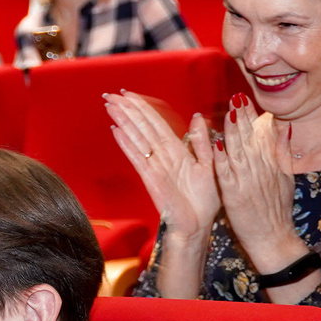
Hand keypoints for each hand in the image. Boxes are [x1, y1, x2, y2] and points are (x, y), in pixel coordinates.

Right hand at [104, 92, 220, 241]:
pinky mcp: (151, 178)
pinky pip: (138, 157)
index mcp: (178, 151)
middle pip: (143, 127)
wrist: (198, 225)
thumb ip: (202, 141)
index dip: (143, 108)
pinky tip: (116, 131)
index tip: (129, 95)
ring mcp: (155, 166)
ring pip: (138, 138)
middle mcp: (164, 156)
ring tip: (110, 106)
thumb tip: (197, 117)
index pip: (156, 124)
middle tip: (111, 95)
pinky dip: (127, 144)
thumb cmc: (205, 201)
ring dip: (124, 121)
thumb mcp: (211, 164)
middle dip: (127, 110)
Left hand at [211, 101, 302, 273]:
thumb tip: (285, 126)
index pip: (260, 135)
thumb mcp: (287, 178)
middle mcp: (260, 170)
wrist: (273, 239)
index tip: (244, 98)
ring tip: (229, 112)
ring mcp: (246, 182)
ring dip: (232, 132)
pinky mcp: (234, 195)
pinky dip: (222, 158)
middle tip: (236, 97)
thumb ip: (283, 152)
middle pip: (249, 139)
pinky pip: (226, 173)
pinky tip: (217, 144)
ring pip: (238, 152)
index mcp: (271, 165)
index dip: (251, 116)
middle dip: (242, 117)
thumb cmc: (277, 211)